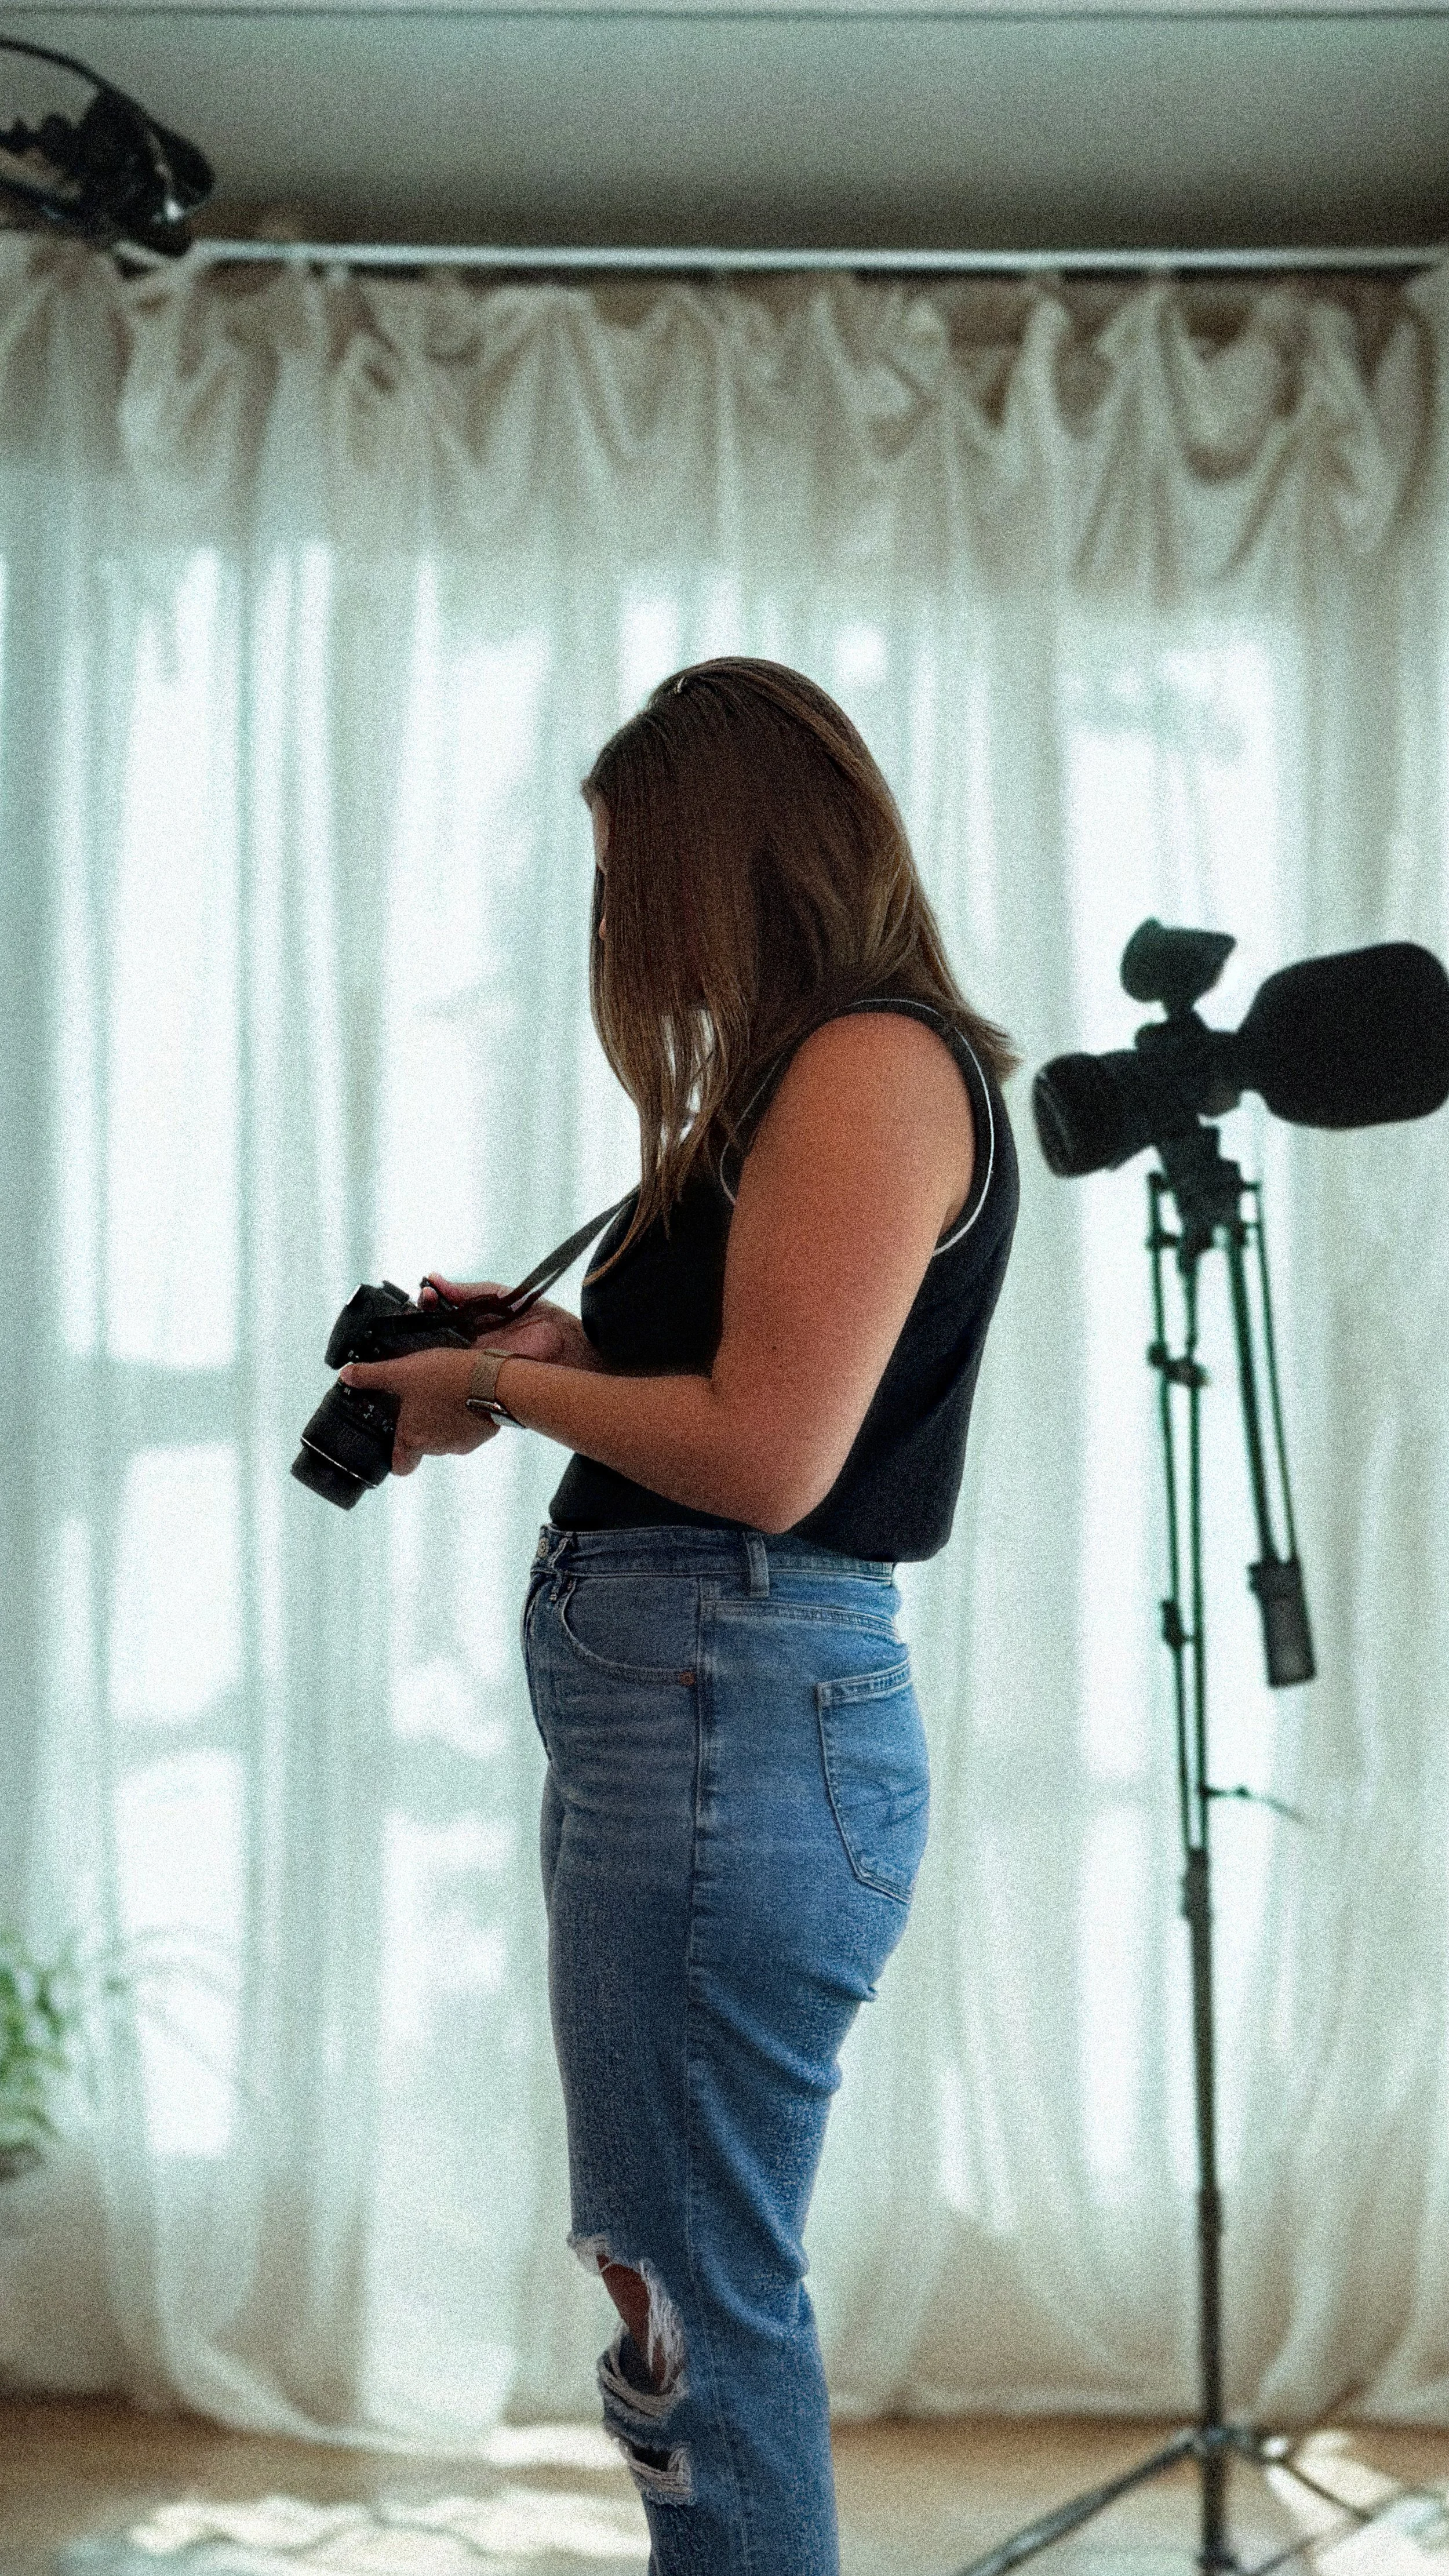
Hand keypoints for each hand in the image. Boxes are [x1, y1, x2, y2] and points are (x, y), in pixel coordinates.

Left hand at [337, 1345, 499, 1477]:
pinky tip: (465, 1395)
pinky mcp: (482, 1435)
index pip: (399, 1467)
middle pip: (422, 1446)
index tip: (394, 1440)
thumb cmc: (447, 1379)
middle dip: (421, 1426)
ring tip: (445, 1393)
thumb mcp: (404, 1372)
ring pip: (446, 1437)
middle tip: (421, 1400)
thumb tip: (347, 1374)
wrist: (494, 1382)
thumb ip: (374, 1375)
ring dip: (444, 1420)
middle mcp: (436, 1447)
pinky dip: (465, 1417)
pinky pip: (468, 1430)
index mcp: (413, 1438)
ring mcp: (461, 1443)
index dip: (395, 1457)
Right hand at [420, 1275, 603, 1370]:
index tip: (427, 1291)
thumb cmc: (539, 1318)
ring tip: (426, 1318)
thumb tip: (436, 1278)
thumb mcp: (498, 1296)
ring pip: (437, 1350)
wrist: (564, 1344)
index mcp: (472, 1319)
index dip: (430, 1301)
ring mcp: (469, 1358)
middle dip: (422, 1316)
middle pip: (432, 1331)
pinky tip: (433, 1346)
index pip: (440, 1311)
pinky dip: (439, 1359)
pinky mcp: (475, 1374)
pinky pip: (451, 1368)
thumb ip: (468, 1290)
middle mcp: (467, 1339)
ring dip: (425, 1337)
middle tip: (424, 1302)